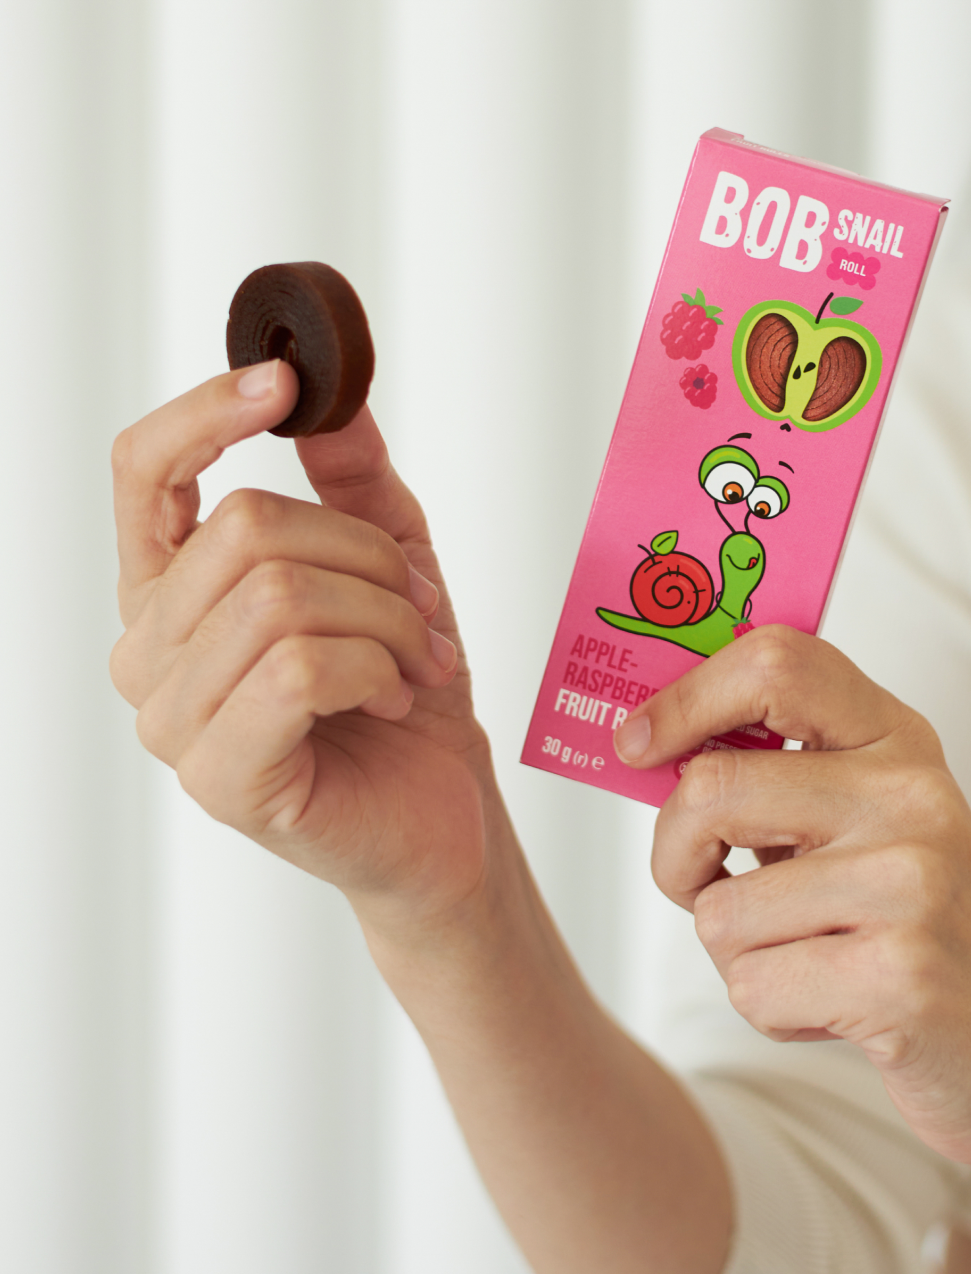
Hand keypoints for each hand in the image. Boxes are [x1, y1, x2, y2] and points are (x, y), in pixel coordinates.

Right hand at [110, 360, 498, 940]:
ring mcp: (171, 721)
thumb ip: (354, 484)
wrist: (443, 808)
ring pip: (280, 596)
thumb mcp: (392, 566)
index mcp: (173, 591)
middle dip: (368, 558)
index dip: (205, 414)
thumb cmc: (405, 691)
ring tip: (420, 659)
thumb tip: (333, 395)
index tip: (284, 382)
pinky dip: (374, 669)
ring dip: (386, 619)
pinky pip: (297, 667)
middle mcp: (150, 651)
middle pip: (245, 528)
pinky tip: (395, 699)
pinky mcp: (219, 777)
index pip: (142, 473)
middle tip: (423, 608)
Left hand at [614, 625, 970, 1170]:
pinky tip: (836, 1003)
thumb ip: (779, 774)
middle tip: (701, 883)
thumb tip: (648, 746)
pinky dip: (771, 1009)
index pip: (776, 662)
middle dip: (674, 855)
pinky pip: (753, 987)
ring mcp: (910, 881)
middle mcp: (908, 793)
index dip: (684, 697)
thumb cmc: (915, 921)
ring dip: (736, 952)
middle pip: (712, 788)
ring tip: (809, 956)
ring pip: (720, 910)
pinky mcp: (902, 975)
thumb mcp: (867, 817)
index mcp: (895, 738)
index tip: (636, 744)